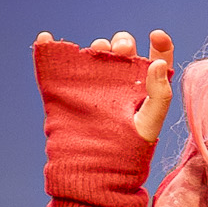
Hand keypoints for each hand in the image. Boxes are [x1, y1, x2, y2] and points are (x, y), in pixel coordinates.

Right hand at [35, 27, 174, 142]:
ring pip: (98, 56)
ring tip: (98, 49)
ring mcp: (94, 86)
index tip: (157, 35)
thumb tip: (158, 63)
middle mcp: (121, 85)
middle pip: (125, 54)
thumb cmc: (126, 153)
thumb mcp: (148, 125)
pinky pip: (59, 66)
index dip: (160, 45)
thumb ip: (159, 96)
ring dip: (99, 48)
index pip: (158, 62)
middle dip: (123, 44)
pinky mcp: (70, 91)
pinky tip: (47, 38)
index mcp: (146, 91)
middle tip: (121, 48)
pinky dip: (51, 49)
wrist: (91, 171)